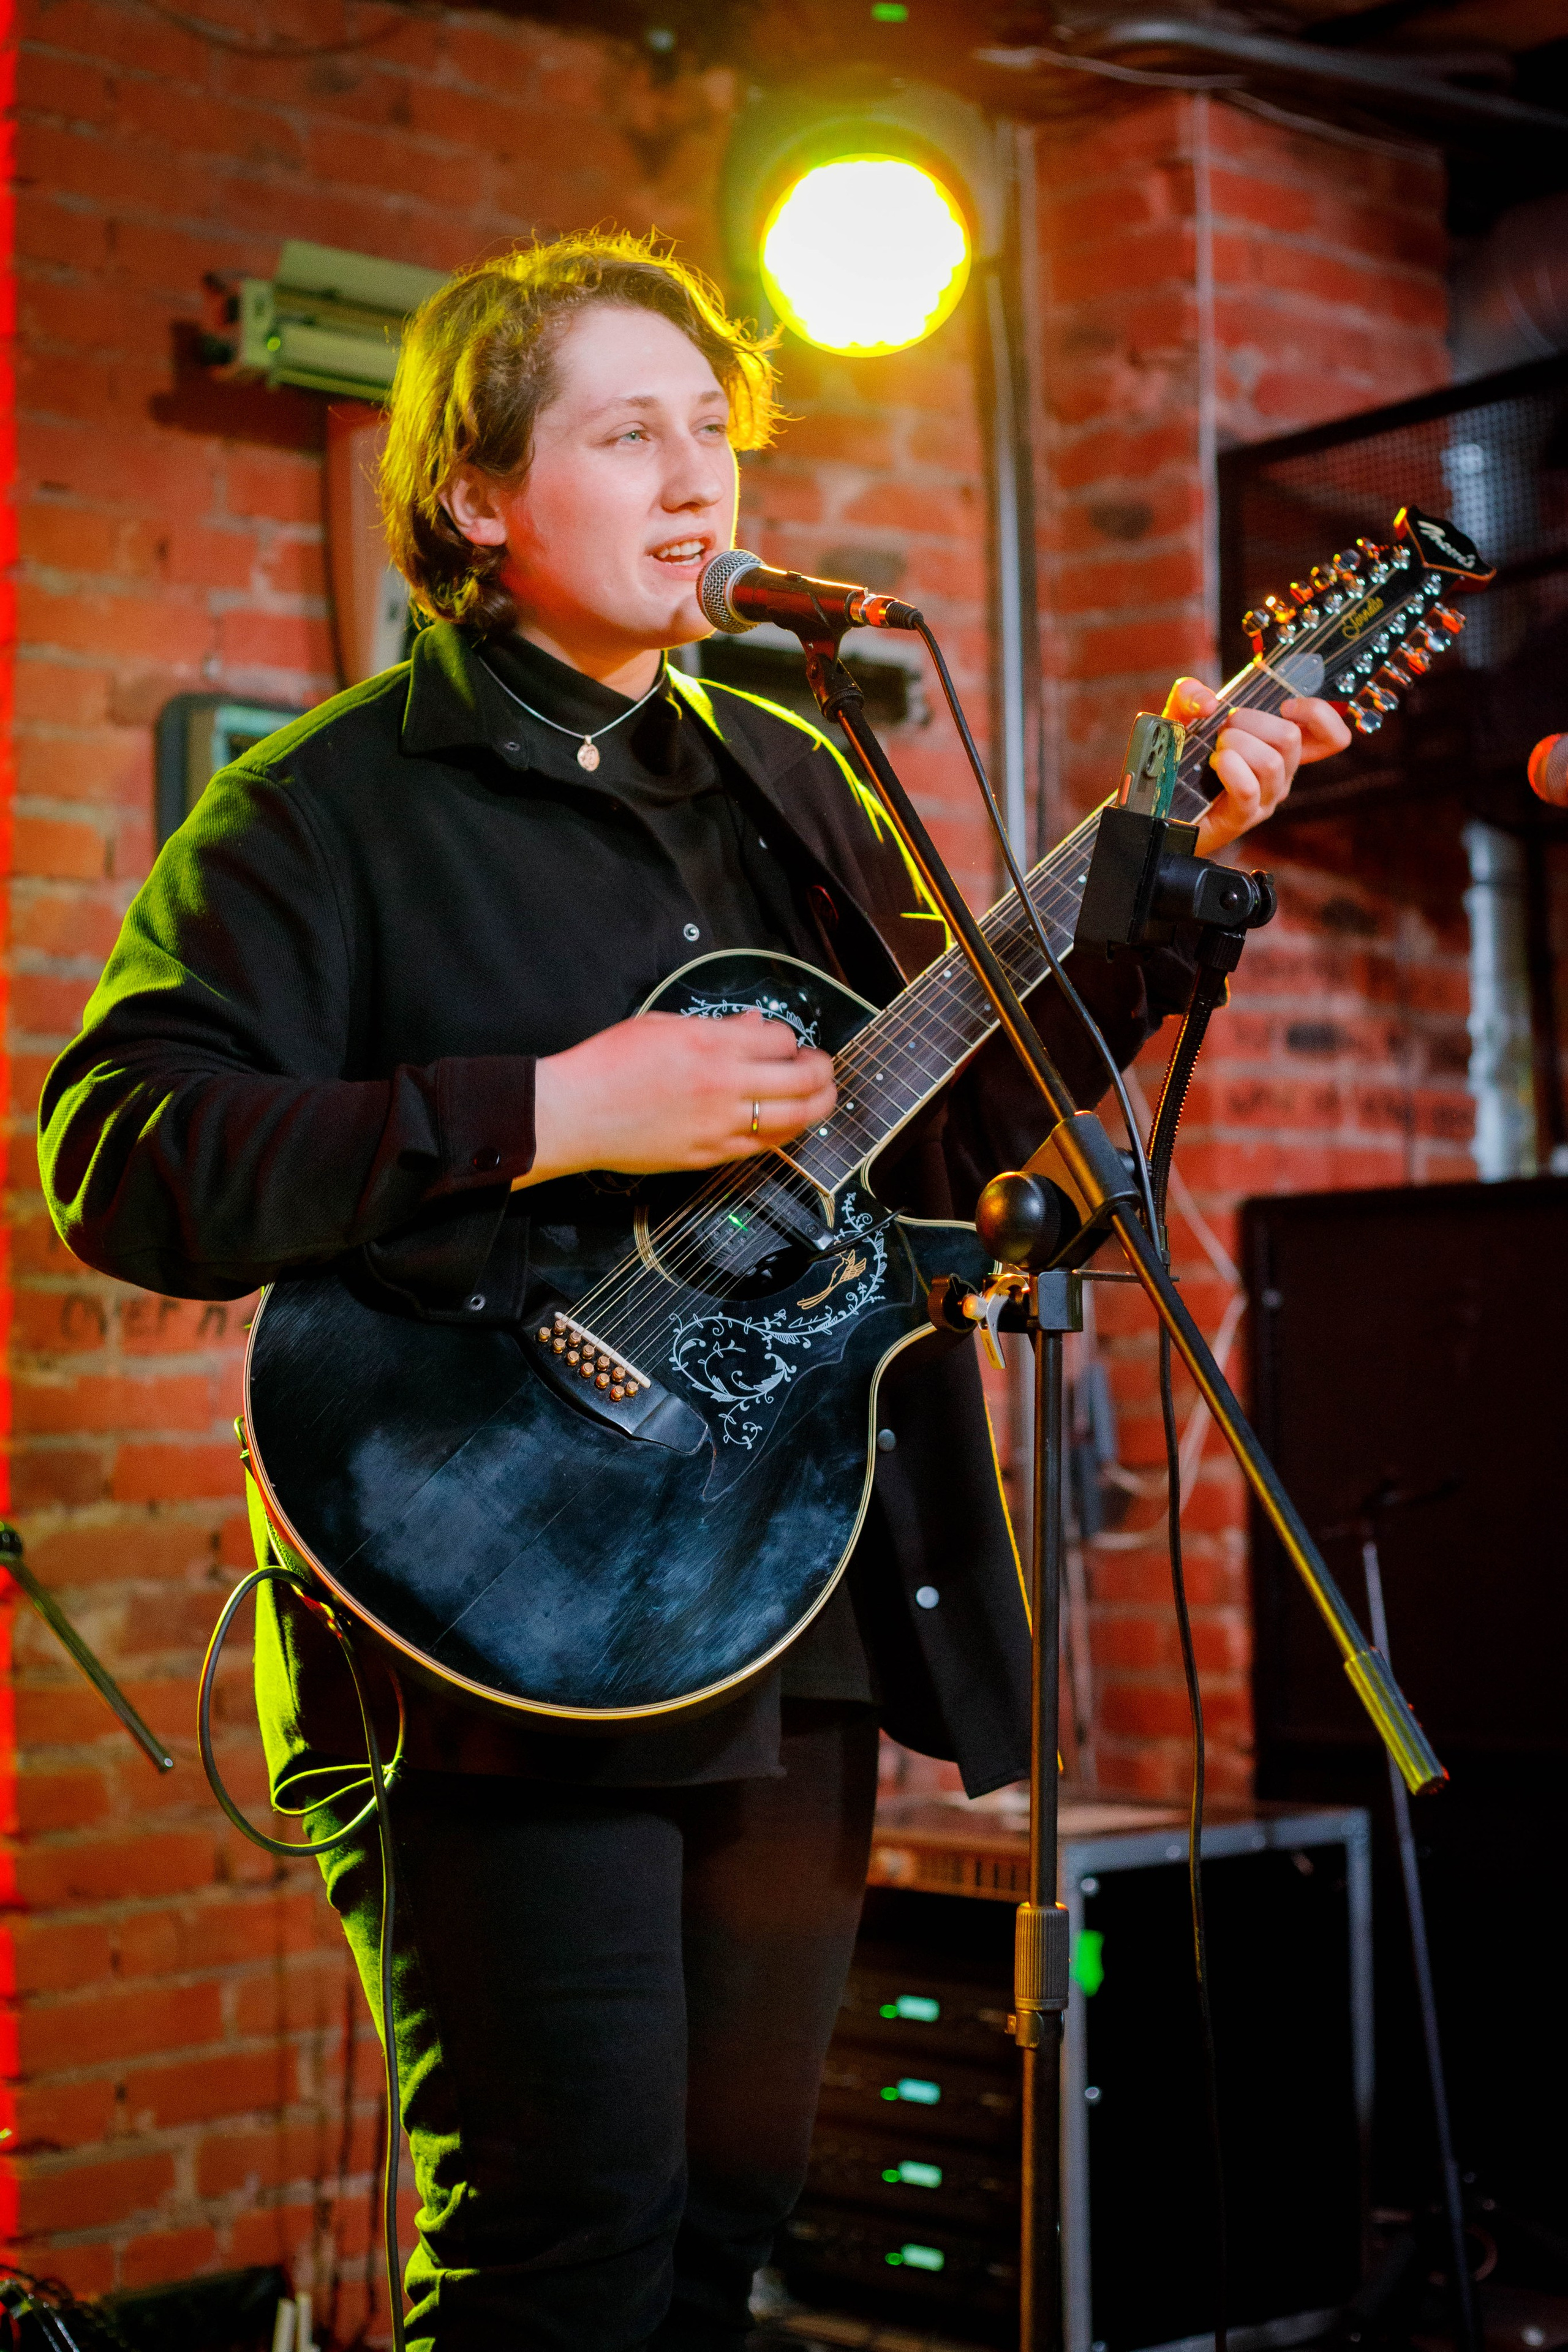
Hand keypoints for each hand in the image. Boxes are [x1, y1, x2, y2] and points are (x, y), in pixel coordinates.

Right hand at [514, 1010, 837, 1187]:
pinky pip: (764, 1147)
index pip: (780, 1039)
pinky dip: (783, 1134)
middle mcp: (724, 1083)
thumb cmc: (608, 1064)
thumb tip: (755, 1026)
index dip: (789, 1039)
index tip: (784, 1043)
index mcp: (711, 1043)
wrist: (574, 1112)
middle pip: (803, 1079)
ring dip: (817, 1106)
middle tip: (822, 1069)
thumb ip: (717, 1027)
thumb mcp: (662, 1025)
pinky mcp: (710, 1156)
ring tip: (819, 1098)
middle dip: (823, 1071)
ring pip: (795, 1118)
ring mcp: (720, 1124)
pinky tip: (783, 1125)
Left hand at [1163, 678, 1350, 855]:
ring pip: (1271, 762)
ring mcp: (1264, 799)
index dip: (1320, 715)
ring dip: (1236, 744)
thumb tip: (1210, 701)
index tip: (1286, 706)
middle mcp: (1280, 775)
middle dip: (1253, 720)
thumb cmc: (1178, 761)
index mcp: (1279, 749)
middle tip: (1225, 727)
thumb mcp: (1183, 717)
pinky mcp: (1242, 818)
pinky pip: (1248, 788)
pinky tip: (1214, 764)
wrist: (1155, 807)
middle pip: (1291, 738)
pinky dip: (1229, 768)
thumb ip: (1191, 695)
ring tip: (1215, 750)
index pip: (1332, 737)